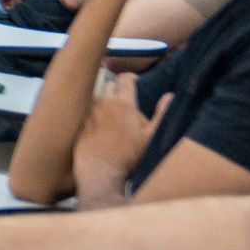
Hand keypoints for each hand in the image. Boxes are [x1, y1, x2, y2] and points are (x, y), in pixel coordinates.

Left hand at [75, 73, 153, 194]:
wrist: (99, 171)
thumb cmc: (128, 155)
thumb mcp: (150, 136)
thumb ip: (161, 114)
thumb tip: (169, 96)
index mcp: (123, 103)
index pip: (125, 79)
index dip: (131, 78)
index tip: (135, 81)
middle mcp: (103, 103)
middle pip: (110, 86)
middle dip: (118, 89)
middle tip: (125, 100)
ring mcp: (89, 112)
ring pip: (98, 98)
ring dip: (105, 101)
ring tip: (113, 113)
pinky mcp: (80, 122)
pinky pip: (88, 111)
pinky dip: (94, 113)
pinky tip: (100, 125)